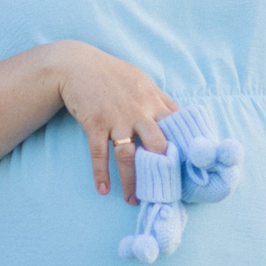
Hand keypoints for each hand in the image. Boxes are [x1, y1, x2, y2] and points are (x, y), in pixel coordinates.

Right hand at [49, 42, 179, 201]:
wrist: (78, 65)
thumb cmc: (113, 74)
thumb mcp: (142, 81)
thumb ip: (162, 100)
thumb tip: (182, 117)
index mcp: (153, 101)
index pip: (176, 128)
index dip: (183, 148)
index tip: (188, 169)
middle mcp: (139, 112)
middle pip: (157, 145)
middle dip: (161, 170)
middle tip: (163, 191)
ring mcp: (116, 119)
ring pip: (127, 156)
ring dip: (130, 181)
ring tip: (133, 200)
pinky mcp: (95, 123)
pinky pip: (99, 153)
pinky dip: (100, 173)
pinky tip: (103, 190)